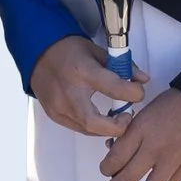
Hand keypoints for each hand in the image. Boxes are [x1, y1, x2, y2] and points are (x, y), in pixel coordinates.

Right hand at [29, 35, 145, 137]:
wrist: (37, 52)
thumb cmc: (69, 50)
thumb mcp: (97, 51)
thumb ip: (122, 66)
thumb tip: (143, 80)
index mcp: (83, 71)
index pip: (114, 88)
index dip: (134, 93)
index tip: (138, 92)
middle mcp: (69, 92)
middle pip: (96, 123)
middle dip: (118, 126)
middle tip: (127, 116)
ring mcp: (59, 106)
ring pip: (88, 130)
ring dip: (106, 127)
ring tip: (115, 117)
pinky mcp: (54, 114)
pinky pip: (78, 128)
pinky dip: (92, 126)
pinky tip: (98, 117)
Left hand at [94, 87, 180, 180]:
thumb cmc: (177, 102)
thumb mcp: (148, 110)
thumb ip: (134, 131)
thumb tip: (118, 149)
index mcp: (140, 129)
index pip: (115, 156)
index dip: (106, 168)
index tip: (104, 172)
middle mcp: (152, 148)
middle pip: (126, 177)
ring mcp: (171, 161)